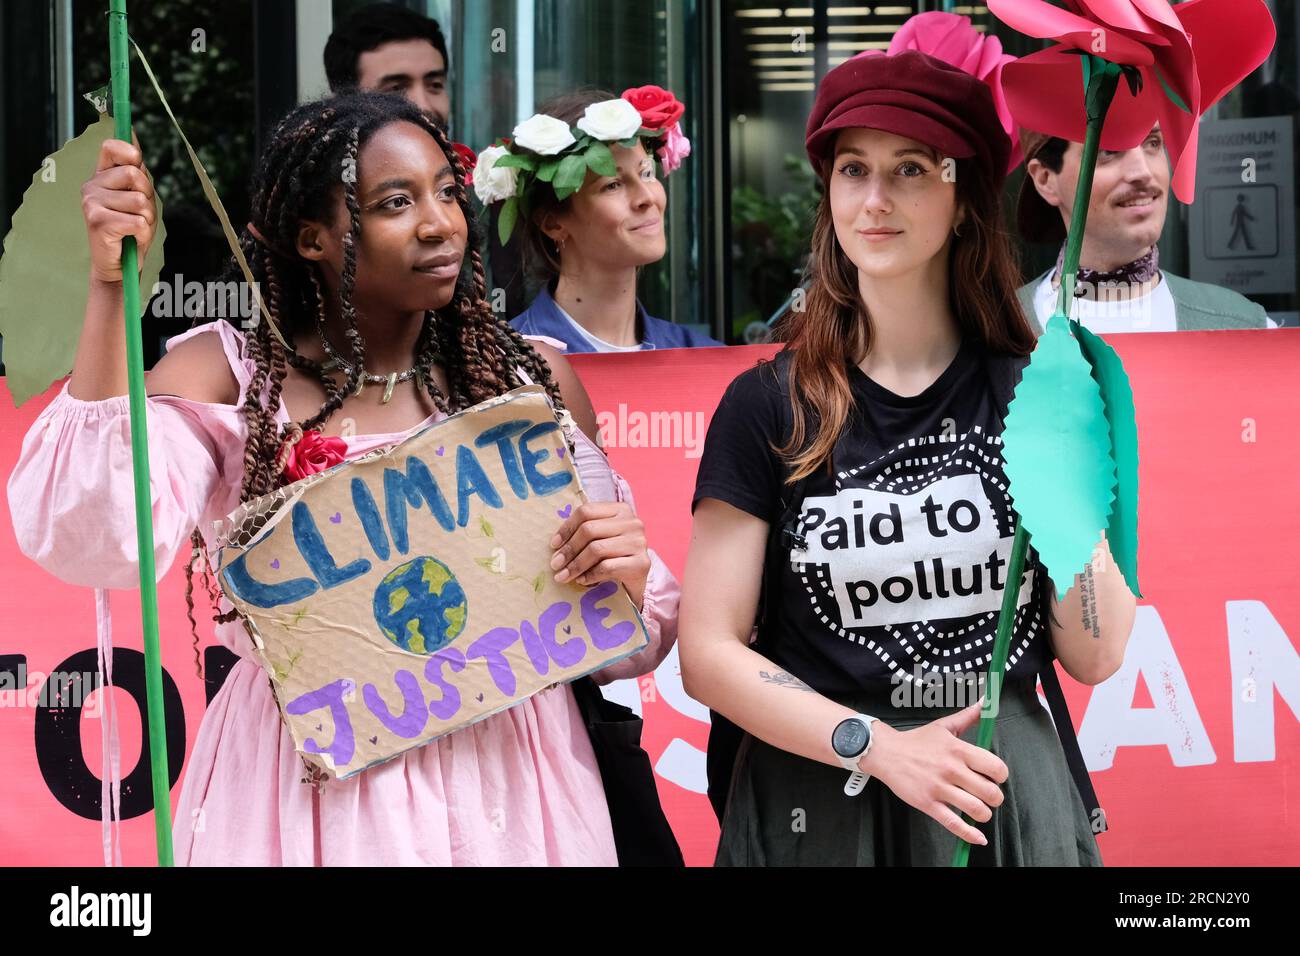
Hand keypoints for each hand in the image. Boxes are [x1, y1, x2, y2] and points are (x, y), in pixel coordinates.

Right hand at [81, 137, 155, 283]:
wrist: (118, 266)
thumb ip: (137, 174)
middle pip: (134, 174)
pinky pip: (138, 221)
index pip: (111, 147)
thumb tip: (134, 137)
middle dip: (148, 197)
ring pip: (140, 200)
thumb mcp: (139, 199)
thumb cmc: (130, 231)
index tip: (137, 161)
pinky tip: (131, 238)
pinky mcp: (98, 221)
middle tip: (140, 214)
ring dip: (147, 219)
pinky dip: (143, 233)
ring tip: (135, 228)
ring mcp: (91, 203)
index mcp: (101, 177)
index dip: (130, 152)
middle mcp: (91, 186)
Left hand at [548, 501, 650, 606]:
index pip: (586, 511)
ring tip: (563, 576)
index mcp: (620, 510)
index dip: (566, 528)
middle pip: (589, 530)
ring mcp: (639, 542)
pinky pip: (607, 567)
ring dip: (575, 565)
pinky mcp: (642, 563)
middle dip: (568, 549)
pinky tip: (582, 580)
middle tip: (555, 564)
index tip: (554, 545)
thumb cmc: (613, 558)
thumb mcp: (599, 540)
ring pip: (596, 549)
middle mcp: (632, 522)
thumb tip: (555, 545)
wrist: (636, 582)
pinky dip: (590, 575)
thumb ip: (583, 534)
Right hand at [862, 701, 1007, 846]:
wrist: (886, 753)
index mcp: (958, 750)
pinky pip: (954, 823)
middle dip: (995, 798)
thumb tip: (983, 703)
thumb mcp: (943, 727)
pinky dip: (970, 834)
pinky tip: (979, 838)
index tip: (995, 778)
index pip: (995, 767)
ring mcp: (939, 788)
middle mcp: (951, 769)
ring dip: (984, 814)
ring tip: (980, 810)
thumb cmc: (916, 741)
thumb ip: (967, 717)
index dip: (1001, 776)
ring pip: (976, 810)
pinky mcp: (928, 803)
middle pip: (990, 792)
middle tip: (989, 797)